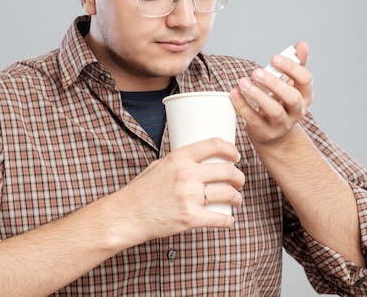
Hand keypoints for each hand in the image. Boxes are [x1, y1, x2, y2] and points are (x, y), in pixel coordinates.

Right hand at [111, 138, 244, 243]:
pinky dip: (228, 221)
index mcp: (179, 158)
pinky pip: (220, 219)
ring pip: (228, 194)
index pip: (214, 145)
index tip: (235, 156)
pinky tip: (229, 220)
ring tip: (237, 199)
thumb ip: (179, 162)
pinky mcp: (190, 218)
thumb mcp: (158, 165)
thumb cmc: (141, 190)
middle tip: (239, 181)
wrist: (127, 215)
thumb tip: (199, 159)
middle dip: (239, 177)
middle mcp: (186, 175)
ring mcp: (189, 197)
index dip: (230, 149)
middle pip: (227, 171)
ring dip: (238, 198)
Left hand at [230, 41, 313, 145]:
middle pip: (292, 98)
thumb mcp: (291, 84)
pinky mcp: (265, 132)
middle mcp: (297, 111)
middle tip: (256, 72)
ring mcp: (282, 124)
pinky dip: (242, 106)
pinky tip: (234, 93)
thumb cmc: (281, 102)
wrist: (275, 135)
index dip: (291, 68)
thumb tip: (302, 44)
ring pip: (273, 111)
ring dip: (257, 95)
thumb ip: (296, 64)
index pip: (305, 80)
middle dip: (274, 84)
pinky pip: (253, 119)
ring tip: (243, 82)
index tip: (274, 58)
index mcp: (305, 95)